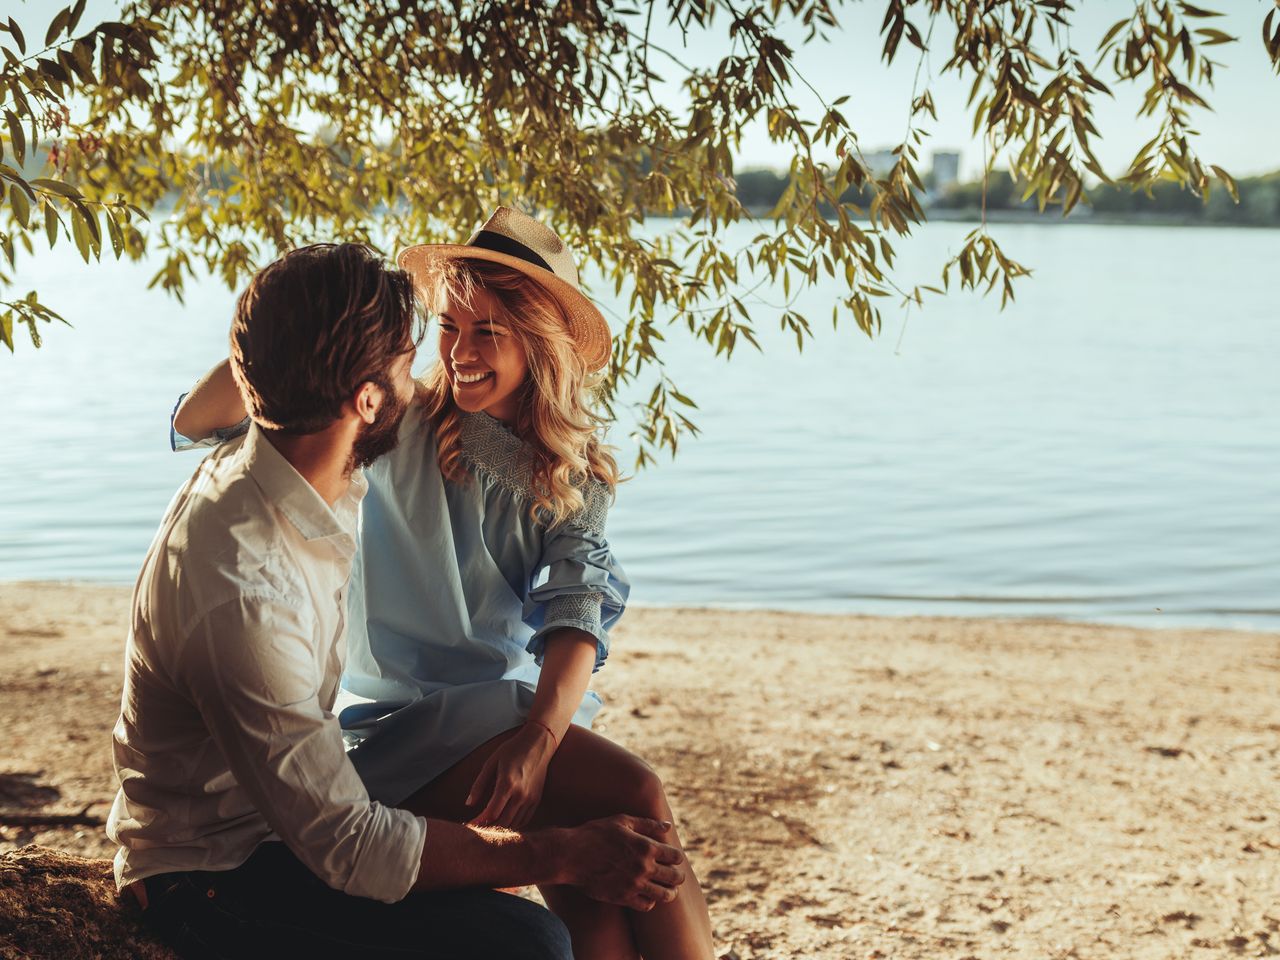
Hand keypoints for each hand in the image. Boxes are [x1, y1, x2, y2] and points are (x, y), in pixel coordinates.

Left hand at [466, 722, 557, 828]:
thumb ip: (479, 784)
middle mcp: (521, 794)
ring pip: (514, 824)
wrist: (538, 743)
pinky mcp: (537, 799)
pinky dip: (513, 825)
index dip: (479, 822)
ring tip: (489, 825)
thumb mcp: (491, 763)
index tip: (470, 824)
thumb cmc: (512, 750)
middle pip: (502, 822)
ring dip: (500, 828)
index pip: (492, 813)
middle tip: (478, 827)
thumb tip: (469, 804)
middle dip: (488, 827)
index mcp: (507, 784)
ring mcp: (530, 798)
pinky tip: (504, 821)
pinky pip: (524, 820)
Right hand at [558, 815, 686, 911]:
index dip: (677, 857)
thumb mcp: (622, 822)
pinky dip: (651, 901)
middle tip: (675, 875)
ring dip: (670, 892)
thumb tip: (668, 827)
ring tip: (668, 889)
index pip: (676, 857)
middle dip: (677, 876)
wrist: (571, 855)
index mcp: (646, 847)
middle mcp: (644, 867)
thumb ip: (648, 824)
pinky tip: (647, 895)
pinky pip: (646, 905)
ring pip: (665, 895)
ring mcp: (634, 884)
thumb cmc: (595, 833)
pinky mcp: (623, 897)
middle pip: (675, 877)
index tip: (673, 857)